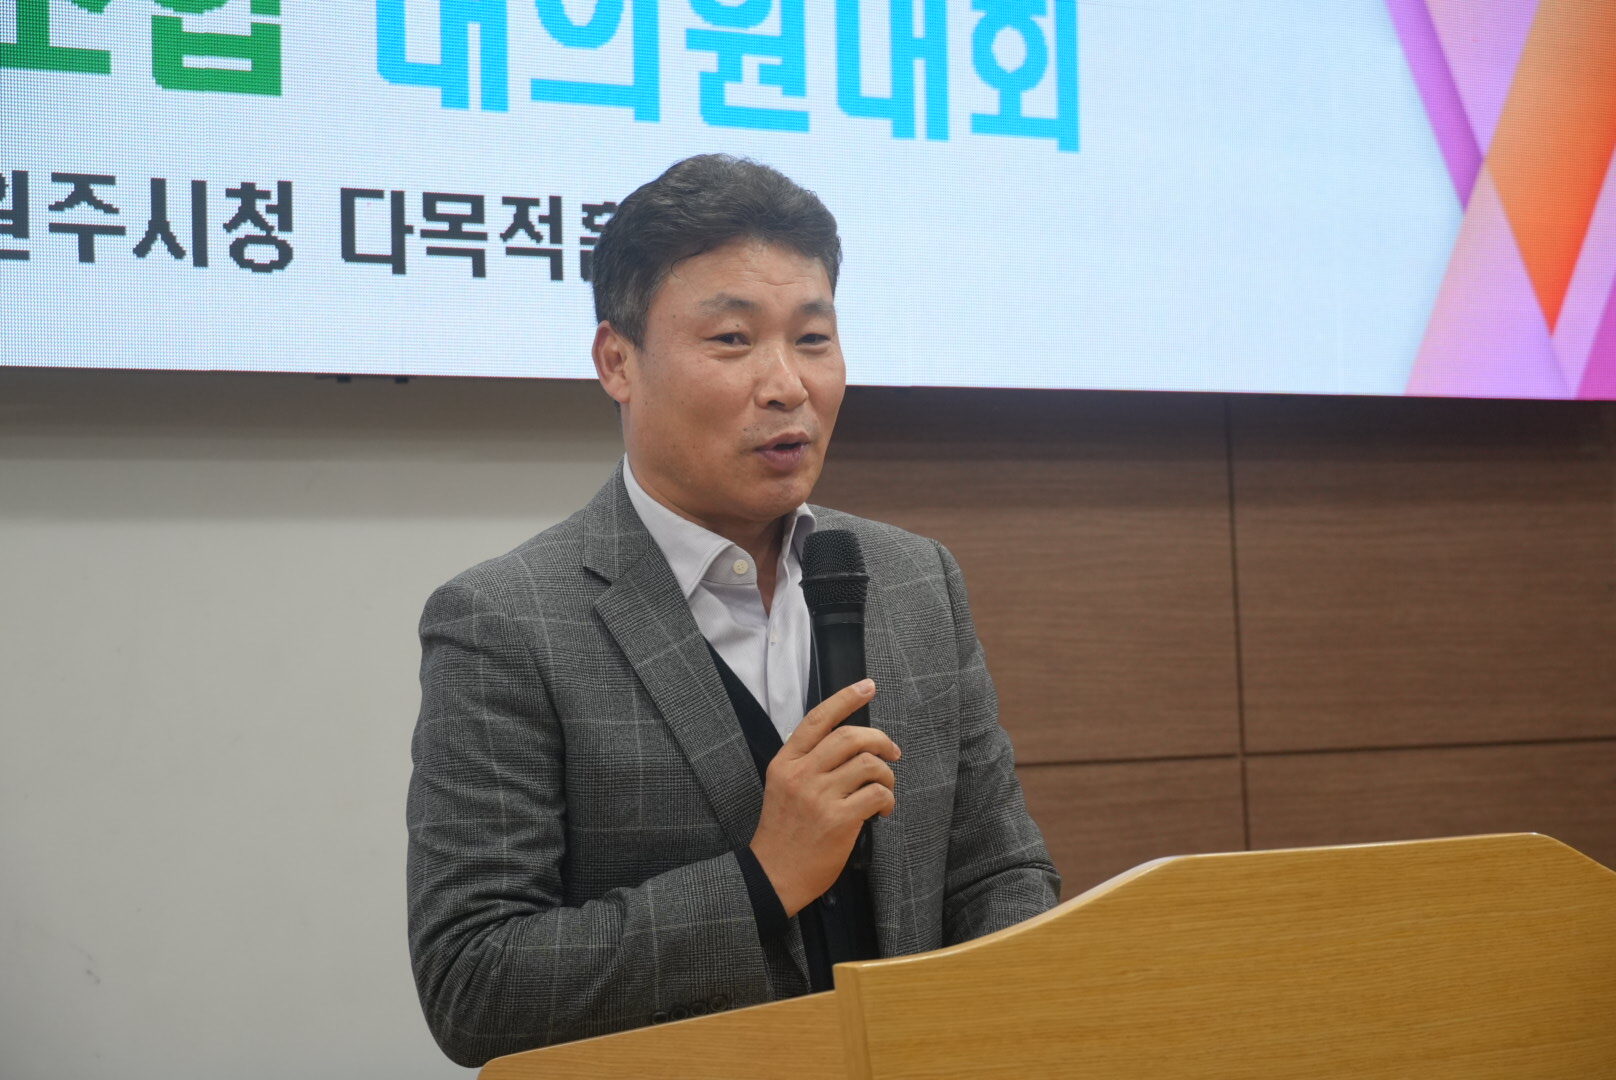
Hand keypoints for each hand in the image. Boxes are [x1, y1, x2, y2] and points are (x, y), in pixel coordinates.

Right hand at [749, 679, 900, 916]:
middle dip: (880, 739)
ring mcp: (819, 796)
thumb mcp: (782, 787)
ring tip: (886, 787)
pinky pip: (876, 794)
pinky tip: (883, 809)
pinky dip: (887, 799)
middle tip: (892, 752)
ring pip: (868, 764)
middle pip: (849, 737)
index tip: (868, 686)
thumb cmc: (783, 832)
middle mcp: (801, 774)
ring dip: (886, 773)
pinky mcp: (838, 820)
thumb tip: (849, 744)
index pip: (818, 719)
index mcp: (785, 762)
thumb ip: (807, 763)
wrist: (774, 874)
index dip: (846, 698)